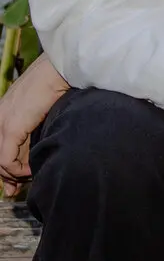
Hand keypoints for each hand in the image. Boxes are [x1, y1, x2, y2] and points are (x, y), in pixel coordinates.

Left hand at [0, 54, 68, 192]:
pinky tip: (29, 171)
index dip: (3, 167)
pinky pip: (5, 159)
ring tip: (27, 179)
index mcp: (4, 112)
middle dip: (4, 176)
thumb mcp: (42, 111)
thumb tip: (35, 151)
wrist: (61, 70)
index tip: (13, 182)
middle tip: (14, 190)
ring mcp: (2, 122)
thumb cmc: (59, 85)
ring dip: (12, 175)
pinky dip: (16, 170)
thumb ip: (33, 130)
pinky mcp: (10, 127)